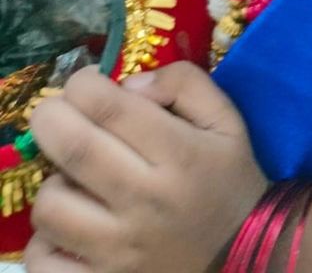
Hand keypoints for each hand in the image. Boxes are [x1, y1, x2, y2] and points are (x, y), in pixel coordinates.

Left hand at [24, 62, 269, 272]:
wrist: (241, 253)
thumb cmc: (227, 178)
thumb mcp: (225, 118)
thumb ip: (183, 83)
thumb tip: (127, 84)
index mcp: (179, 153)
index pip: (109, 106)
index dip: (82, 84)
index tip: (84, 83)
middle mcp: (146, 200)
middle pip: (72, 148)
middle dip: (49, 117)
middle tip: (56, 113)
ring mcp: (119, 250)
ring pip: (50, 205)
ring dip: (52, 181)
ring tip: (73, 177)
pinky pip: (43, 262)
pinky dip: (43, 240)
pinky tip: (68, 224)